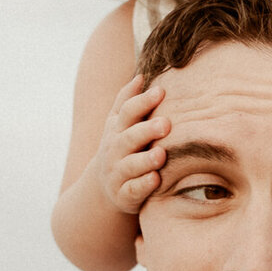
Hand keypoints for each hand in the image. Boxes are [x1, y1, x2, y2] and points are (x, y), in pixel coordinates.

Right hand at [94, 75, 169, 214]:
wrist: (105, 188)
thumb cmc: (121, 149)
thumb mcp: (119, 125)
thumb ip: (128, 101)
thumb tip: (142, 75)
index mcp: (117, 129)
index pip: (128, 112)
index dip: (142, 102)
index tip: (161, 91)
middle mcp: (115, 150)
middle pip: (129, 138)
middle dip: (146, 131)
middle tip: (166, 124)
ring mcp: (118, 173)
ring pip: (130, 166)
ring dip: (146, 160)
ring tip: (161, 154)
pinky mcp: (124, 195)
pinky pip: (133, 190)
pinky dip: (143, 186)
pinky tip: (156, 180)